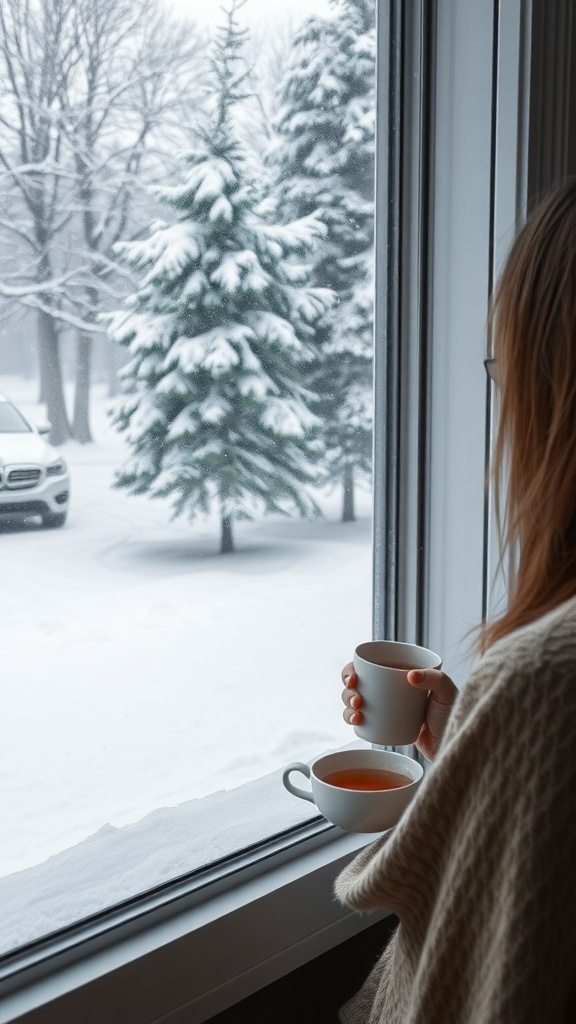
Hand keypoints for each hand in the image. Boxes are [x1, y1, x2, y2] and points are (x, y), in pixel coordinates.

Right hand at [341, 662, 457, 760]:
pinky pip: (361, 719)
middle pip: (357, 683)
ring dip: (347, 704)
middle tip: (357, 699)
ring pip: (355, 700)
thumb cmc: (452, 714)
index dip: (353, 669)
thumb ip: (434, 679)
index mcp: (399, 671)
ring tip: (357, 713)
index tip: (353, 679)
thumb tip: (410, 676)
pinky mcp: (383, 724)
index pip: (368, 665)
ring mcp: (385, 706)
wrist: (450, 744)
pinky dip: (351, 718)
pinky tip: (355, 722)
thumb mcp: (446, 692)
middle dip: (348, 689)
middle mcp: (389, 687)